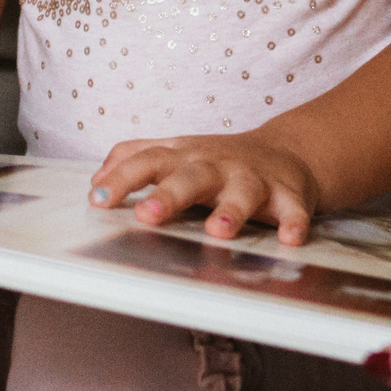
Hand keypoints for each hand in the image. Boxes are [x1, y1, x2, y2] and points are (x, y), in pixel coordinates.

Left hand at [89, 133, 323, 245]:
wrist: (287, 151)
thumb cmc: (218, 159)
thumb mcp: (175, 150)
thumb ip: (134, 158)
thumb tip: (96, 179)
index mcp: (184, 156)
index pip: (147, 162)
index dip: (122, 180)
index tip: (98, 199)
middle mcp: (216, 165)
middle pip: (190, 176)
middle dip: (170, 195)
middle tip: (148, 215)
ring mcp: (252, 179)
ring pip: (242, 193)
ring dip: (230, 211)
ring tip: (217, 231)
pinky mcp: (287, 195)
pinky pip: (292, 210)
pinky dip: (294, 222)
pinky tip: (290, 239)